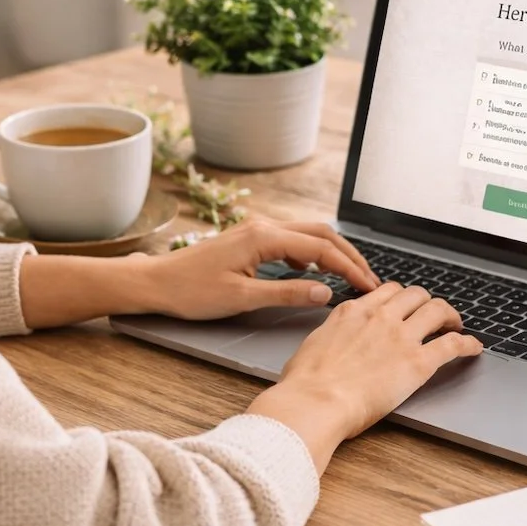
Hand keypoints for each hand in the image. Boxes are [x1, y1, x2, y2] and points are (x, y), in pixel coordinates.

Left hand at [132, 218, 379, 320]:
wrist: (156, 282)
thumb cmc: (191, 292)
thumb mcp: (241, 298)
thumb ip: (286, 293)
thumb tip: (326, 292)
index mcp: (264, 237)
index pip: (320, 249)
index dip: (349, 267)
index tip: (369, 286)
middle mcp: (263, 227)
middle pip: (320, 234)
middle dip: (348, 255)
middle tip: (370, 280)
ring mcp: (256, 231)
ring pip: (307, 235)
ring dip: (332, 253)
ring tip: (351, 276)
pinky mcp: (250, 239)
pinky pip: (291, 241)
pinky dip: (311, 254)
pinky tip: (315, 273)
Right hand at [248, 282, 482, 467]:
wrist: (315, 401)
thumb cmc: (304, 383)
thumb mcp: (312, 347)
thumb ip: (329, 338)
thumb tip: (328, 346)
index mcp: (352, 312)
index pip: (385, 292)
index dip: (400, 298)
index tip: (404, 306)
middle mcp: (379, 316)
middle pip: (415, 294)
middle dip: (426, 302)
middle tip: (432, 315)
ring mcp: (400, 337)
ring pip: (437, 309)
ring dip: (449, 315)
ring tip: (455, 325)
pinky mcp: (418, 362)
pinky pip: (452, 344)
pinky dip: (467, 343)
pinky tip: (473, 347)